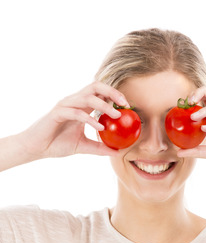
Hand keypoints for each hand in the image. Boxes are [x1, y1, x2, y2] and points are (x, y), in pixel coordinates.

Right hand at [14, 81, 129, 159]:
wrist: (37, 148)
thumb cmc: (57, 144)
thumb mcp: (83, 147)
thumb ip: (99, 147)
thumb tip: (118, 152)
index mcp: (81, 106)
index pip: (100, 93)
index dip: (115, 96)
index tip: (128, 107)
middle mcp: (74, 102)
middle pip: (96, 87)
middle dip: (112, 92)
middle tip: (125, 105)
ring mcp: (65, 105)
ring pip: (88, 97)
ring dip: (104, 105)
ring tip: (116, 116)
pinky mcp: (58, 113)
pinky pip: (77, 112)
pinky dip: (90, 118)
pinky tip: (100, 126)